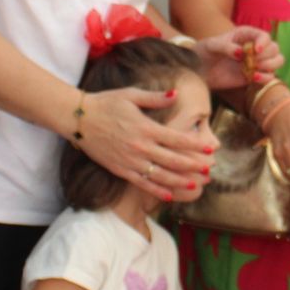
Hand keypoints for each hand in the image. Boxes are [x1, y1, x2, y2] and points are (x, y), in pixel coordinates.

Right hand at [72, 87, 213, 202]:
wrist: (79, 119)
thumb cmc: (106, 103)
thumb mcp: (131, 95)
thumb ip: (156, 98)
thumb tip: (177, 94)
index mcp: (146, 127)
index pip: (177, 139)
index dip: (196, 145)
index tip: (210, 149)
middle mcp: (140, 147)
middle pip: (173, 160)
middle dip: (193, 166)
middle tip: (209, 170)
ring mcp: (130, 161)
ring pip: (160, 175)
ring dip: (179, 181)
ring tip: (195, 185)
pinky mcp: (120, 170)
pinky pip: (142, 183)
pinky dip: (157, 190)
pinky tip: (169, 195)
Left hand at [196, 27, 283, 90]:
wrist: (199, 71)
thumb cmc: (204, 52)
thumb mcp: (211, 46)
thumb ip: (226, 47)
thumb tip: (241, 53)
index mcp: (246, 35)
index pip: (264, 36)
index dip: (263, 43)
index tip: (255, 51)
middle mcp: (254, 47)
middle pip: (274, 48)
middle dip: (267, 56)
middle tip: (253, 62)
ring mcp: (256, 62)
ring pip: (278, 61)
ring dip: (270, 66)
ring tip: (254, 70)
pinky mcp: (254, 75)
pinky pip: (270, 76)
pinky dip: (266, 78)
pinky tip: (253, 78)